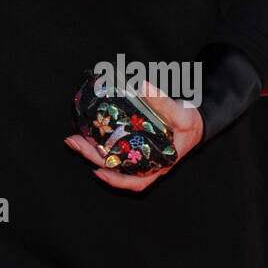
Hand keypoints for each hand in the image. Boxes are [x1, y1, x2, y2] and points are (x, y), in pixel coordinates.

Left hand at [64, 80, 203, 191]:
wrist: (193, 120)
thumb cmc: (190, 122)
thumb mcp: (182, 113)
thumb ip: (162, 102)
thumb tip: (142, 85)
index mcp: (160, 164)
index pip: (137, 182)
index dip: (116, 180)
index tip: (98, 172)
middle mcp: (145, 164)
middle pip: (115, 168)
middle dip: (92, 157)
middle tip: (73, 142)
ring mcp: (137, 155)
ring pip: (110, 158)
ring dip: (91, 149)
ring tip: (74, 137)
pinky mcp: (132, 144)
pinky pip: (113, 148)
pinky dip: (99, 143)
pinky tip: (86, 133)